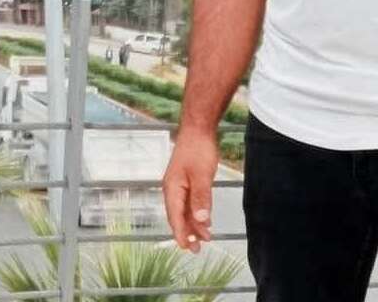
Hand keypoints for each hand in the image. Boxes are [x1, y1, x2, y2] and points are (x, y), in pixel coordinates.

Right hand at [161, 127, 218, 252]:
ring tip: (205, 238)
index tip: (187, 247)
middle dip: (188, 233)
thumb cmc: (198, 149)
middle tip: (197, 250)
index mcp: (172, 189)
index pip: (175, 217)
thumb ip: (201, 198)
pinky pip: (190, 202)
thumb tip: (201, 220)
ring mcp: (179, 185)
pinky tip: (205, 220)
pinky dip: (197, 213)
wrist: (198, 129)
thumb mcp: (202, 175)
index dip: (181, 234)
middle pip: (178, 217)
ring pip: (185, 210)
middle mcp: (172, 189)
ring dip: (194, 224)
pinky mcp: (187, 181)